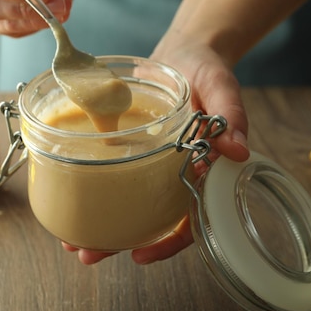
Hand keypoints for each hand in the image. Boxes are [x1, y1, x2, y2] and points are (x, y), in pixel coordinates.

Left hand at [63, 42, 249, 264]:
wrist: (184, 52)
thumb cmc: (207, 71)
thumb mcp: (220, 86)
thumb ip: (231, 114)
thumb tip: (238, 151)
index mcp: (201, 170)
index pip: (189, 218)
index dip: (168, 242)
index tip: (140, 257)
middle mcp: (173, 173)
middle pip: (150, 219)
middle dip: (120, 241)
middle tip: (89, 255)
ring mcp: (149, 163)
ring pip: (127, 202)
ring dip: (100, 222)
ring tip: (71, 239)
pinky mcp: (130, 148)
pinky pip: (112, 172)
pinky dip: (93, 186)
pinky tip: (71, 193)